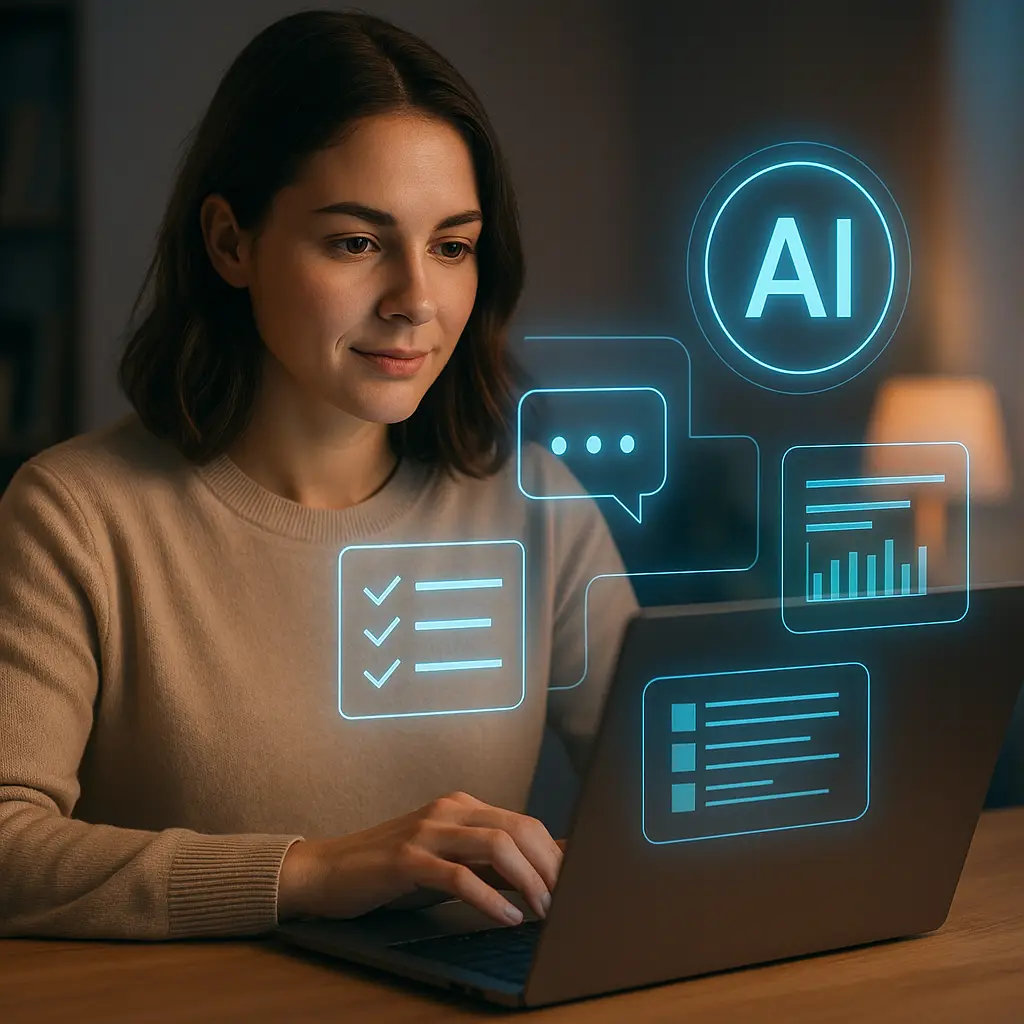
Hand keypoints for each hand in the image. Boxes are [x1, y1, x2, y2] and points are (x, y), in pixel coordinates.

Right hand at [278, 791, 562, 926]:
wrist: (328, 871)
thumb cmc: (393, 870)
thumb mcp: (448, 860)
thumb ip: (489, 862)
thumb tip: (544, 874)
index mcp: (463, 806)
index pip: (524, 822)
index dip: (555, 853)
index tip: (576, 883)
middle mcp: (449, 810)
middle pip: (518, 829)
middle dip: (549, 866)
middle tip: (567, 901)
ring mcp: (427, 831)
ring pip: (495, 845)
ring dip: (527, 881)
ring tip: (542, 910)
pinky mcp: (407, 858)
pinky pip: (459, 875)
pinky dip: (489, 898)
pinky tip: (506, 917)